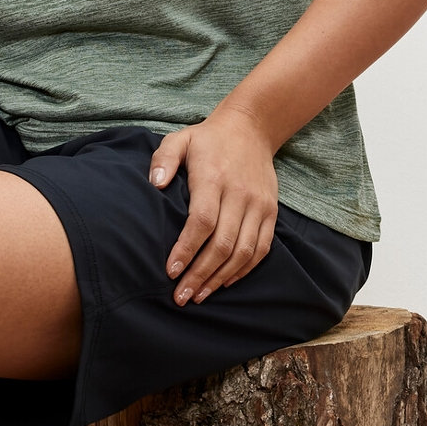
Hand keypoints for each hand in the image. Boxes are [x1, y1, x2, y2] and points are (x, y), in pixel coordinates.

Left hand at [149, 107, 278, 306]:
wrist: (251, 129)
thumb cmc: (207, 139)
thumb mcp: (180, 139)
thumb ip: (164, 159)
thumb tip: (155, 184)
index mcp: (214, 178)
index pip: (202, 221)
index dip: (187, 249)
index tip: (171, 271)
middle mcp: (239, 194)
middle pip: (223, 243)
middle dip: (201, 274)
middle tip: (181, 296)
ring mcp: (259, 205)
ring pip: (244, 251)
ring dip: (221, 278)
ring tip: (199, 296)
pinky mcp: (271, 211)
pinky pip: (261, 248)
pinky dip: (245, 269)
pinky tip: (225, 282)